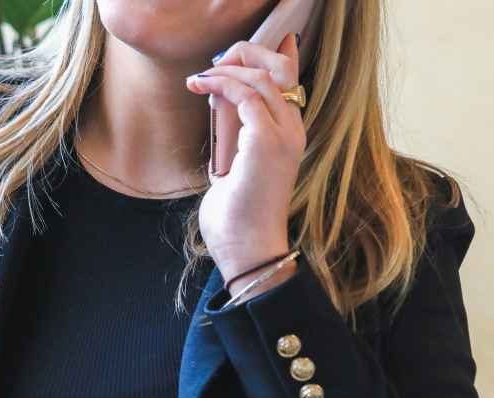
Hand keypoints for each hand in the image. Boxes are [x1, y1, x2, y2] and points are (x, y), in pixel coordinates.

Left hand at [185, 33, 304, 291]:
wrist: (248, 248)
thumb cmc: (238, 218)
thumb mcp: (235, 168)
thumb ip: (233, 138)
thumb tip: (218, 107)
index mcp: (290, 138)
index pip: (289, 83)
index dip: (271, 58)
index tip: (237, 54)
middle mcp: (293, 132)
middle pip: (278, 70)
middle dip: (243, 57)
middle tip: (212, 66)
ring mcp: (283, 136)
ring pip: (262, 77)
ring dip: (227, 68)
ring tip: (200, 77)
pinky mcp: (266, 141)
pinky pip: (245, 94)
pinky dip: (220, 83)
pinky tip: (200, 85)